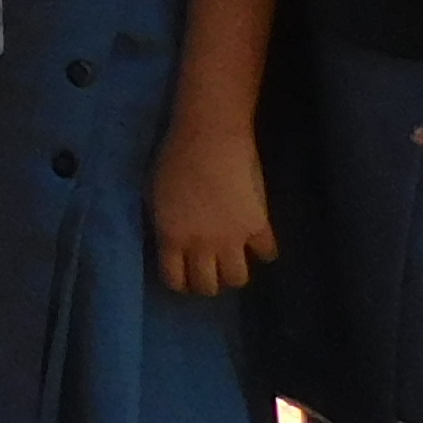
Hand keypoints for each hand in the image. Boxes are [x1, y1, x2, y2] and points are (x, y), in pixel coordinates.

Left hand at [150, 108, 276, 297]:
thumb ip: (165, 224)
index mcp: (171, 237)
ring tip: (232, 260)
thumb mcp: (155, 196)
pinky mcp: (259, 226)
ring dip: (234, 273)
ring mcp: (233, 239)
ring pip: (238, 279)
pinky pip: (267, 253)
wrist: (209, 136)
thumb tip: (171, 241)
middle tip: (209, 271)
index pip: (175, 280)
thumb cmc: (174, 157)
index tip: (183, 276)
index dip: (179, 281)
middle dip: (207, 282)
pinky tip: (258, 242)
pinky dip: (263, 251)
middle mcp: (201, 245)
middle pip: (208, 286)